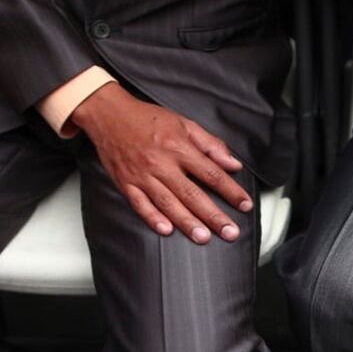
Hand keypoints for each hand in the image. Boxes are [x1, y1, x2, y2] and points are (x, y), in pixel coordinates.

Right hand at [72, 83, 252, 243]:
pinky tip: (166, 230)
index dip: (230, 190)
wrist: (108, 114)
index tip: (244, 204)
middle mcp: (161, 163)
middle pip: (192, 194)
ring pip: (168, 203)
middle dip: (213, 215)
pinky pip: (140, 204)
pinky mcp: (126, 183)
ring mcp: (142, 175)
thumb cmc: (147, 118)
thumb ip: (210, 145)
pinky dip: (153, 218)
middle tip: (230, 233)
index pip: (211, 173)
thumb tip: (233, 164)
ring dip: (187, 222)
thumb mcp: (184, 123)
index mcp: (178, 147)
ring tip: (204, 238)